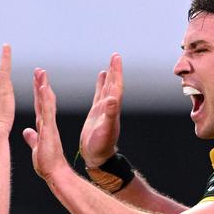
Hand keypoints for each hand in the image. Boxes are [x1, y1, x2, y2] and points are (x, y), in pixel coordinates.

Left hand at [23, 68, 68, 181]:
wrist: (55, 174)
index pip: (40, 106)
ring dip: (44, 86)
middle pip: (44, 100)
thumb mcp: (36, 148)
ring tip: (41, 73)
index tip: (36, 81)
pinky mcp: (50, 129)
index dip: (38, 93)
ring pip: (47, 102)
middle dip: (41, 84)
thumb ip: (33, 138)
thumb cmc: (47, 164)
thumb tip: (26, 132)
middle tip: (39, 70)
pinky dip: (46, 99)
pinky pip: (47, 111)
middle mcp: (47, 123)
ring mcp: (49, 125)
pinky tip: (44, 88)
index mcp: (43, 127)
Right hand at [79, 53, 122, 167]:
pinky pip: (99, 95)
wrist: (97, 157)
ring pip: (107, 88)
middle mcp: (110, 108)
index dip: (117, 72)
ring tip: (109, 64)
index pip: (116, 86)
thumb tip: (112, 99)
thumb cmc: (101, 147)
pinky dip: (100, 85)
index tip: (116, 58)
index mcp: (112, 109)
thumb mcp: (105, 130)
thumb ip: (109, 114)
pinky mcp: (97, 113)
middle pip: (114, 85)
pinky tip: (101, 78)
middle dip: (114, 70)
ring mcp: (104, 110)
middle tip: (115, 56)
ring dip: (109, 76)